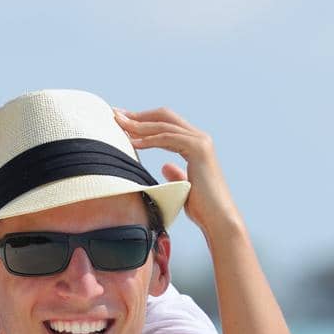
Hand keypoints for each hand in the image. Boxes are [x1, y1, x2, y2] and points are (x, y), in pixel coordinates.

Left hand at [114, 106, 246, 240]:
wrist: (218, 219)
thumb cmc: (202, 208)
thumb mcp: (182, 187)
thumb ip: (175, 173)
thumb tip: (164, 166)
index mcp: (195, 144)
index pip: (166, 124)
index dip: (143, 120)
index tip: (122, 121)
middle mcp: (200, 138)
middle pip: (164, 116)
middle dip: (138, 115)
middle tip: (115, 114)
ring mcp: (200, 141)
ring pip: (163, 125)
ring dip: (138, 124)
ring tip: (118, 124)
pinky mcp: (198, 149)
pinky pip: (167, 137)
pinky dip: (148, 138)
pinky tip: (132, 140)